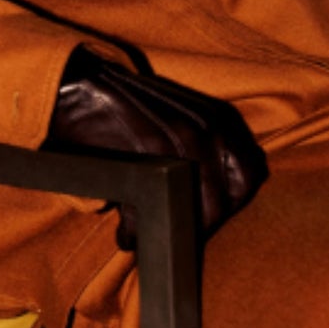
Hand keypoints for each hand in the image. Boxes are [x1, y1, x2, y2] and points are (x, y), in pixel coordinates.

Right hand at [46, 46, 265, 247]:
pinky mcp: (145, 145)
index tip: (203, 222)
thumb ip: (199, 158)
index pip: (249, 176)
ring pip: (192, 204)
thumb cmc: (126, 114)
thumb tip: (207, 212)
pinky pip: (152, 201)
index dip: (231, 206)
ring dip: (168, 230)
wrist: (79, 88)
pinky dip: (138, 228)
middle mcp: (207, 126)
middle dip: (201, 225)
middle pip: (225, 198)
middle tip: (175, 237)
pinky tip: (125, 235)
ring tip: (143, 240)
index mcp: (219, 120)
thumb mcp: (176, 125)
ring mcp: (178, 134)